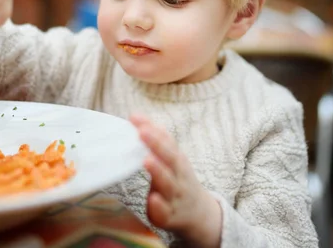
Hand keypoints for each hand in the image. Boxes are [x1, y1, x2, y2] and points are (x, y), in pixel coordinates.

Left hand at [130, 114, 221, 247]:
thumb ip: (156, 140)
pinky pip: (165, 212)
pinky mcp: (168, 216)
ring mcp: (175, 196)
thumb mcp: (172, 159)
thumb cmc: (178, 180)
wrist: (198, 214)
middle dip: (156, 144)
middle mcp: (178, 175)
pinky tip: (153, 199)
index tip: (135, 117)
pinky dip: (160, 205)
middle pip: (170, 158)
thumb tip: (137, 116)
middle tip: (142, 132)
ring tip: (147, 159)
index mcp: (177, 160)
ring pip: (168, 183)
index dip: (152, 129)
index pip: (166, 140)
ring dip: (158, 171)